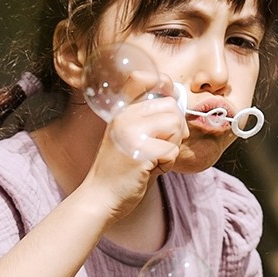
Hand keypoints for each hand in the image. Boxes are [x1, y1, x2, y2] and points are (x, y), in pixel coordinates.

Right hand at [86, 92, 187, 219]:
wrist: (100, 197)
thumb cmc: (119, 170)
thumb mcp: (127, 136)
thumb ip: (147, 118)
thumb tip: (177, 101)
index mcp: (120, 112)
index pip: (140, 79)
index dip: (162, 84)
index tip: (168, 98)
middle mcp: (124, 118)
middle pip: (170, 105)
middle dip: (176, 127)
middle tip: (163, 146)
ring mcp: (131, 134)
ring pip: (175, 124)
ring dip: (174, 145)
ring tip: (155, 158)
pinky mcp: (141, 153)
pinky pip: (173, 150)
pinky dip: (168, 164)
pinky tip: (152, 170)